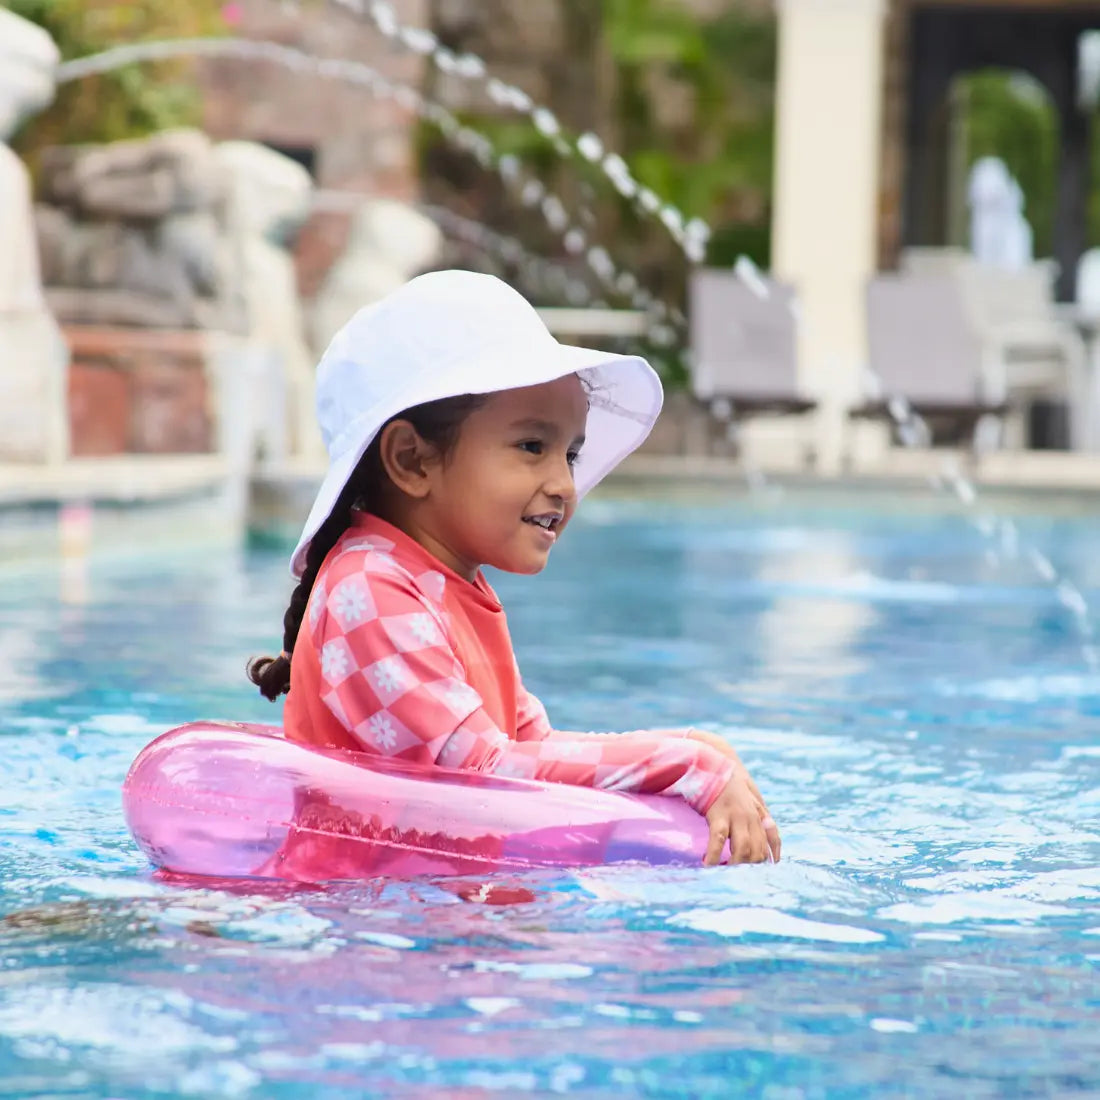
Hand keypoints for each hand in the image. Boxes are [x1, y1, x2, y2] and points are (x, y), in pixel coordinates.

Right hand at [673, 730, 780, 863]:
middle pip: (758, 850)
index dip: (773, 855)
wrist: (710, 762)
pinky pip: (718, 840)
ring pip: (742, 849)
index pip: (773, 837)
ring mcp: (735, 816)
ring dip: (734, 866)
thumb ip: (759, 811)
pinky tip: (707, 864)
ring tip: (724, 875)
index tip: (769, 869)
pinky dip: (714, 855)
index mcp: (757, 812)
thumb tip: (769, 827)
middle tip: (739, 879)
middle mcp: (750, 816)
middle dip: (750, 868)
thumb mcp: (748, 794)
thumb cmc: (726, 781)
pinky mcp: (718, 815)